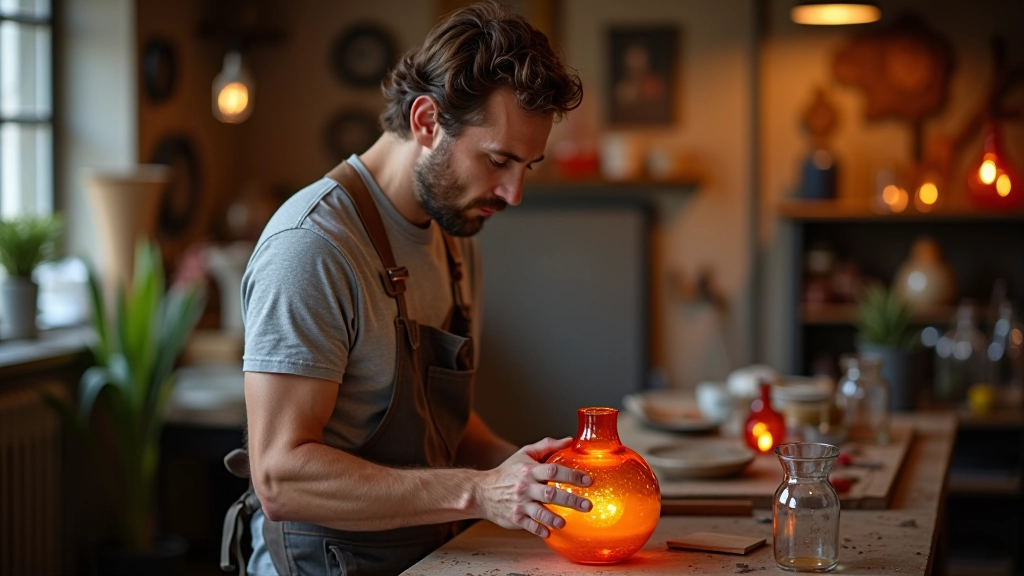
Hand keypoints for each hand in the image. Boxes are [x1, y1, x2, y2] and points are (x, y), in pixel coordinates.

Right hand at [474, 437, 592, 537]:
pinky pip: (529, 526)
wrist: (482, 491)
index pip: (553, 470)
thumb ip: (547, 446)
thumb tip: (569, 440)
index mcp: (530, 470)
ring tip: (565, 522)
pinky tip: (549, 532)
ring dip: (554, 518)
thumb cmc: (508, 471)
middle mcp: (525, 487)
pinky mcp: (515, 518)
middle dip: (571, 500)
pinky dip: (539, 530)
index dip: (572, 475)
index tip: (588, 480)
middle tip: (587, 505)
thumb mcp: (525, 453)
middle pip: (550, 493)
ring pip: (540, 512)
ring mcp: (520, 503)